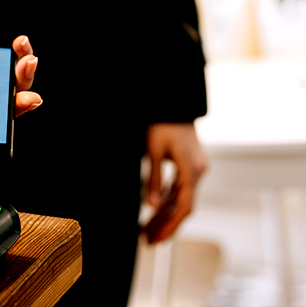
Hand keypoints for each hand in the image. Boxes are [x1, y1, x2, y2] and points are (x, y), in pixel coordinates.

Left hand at [142, 122, 206, 242]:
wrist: (173, 103)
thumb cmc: (162, 123)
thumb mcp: (154, 151)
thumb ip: (154, 179)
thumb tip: (151, 205)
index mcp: (192, 170)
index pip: (184, 207)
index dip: (171, 225)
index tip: (158, 239)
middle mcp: (198, 172)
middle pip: (184, 207)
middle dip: (167, 225)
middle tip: (150, 241)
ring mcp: (195, 169)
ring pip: (181, 199)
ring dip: (165, 215)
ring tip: (148, 230)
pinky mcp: (189, 165)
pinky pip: (179, 189)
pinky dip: (168, 201)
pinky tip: (156, 211)